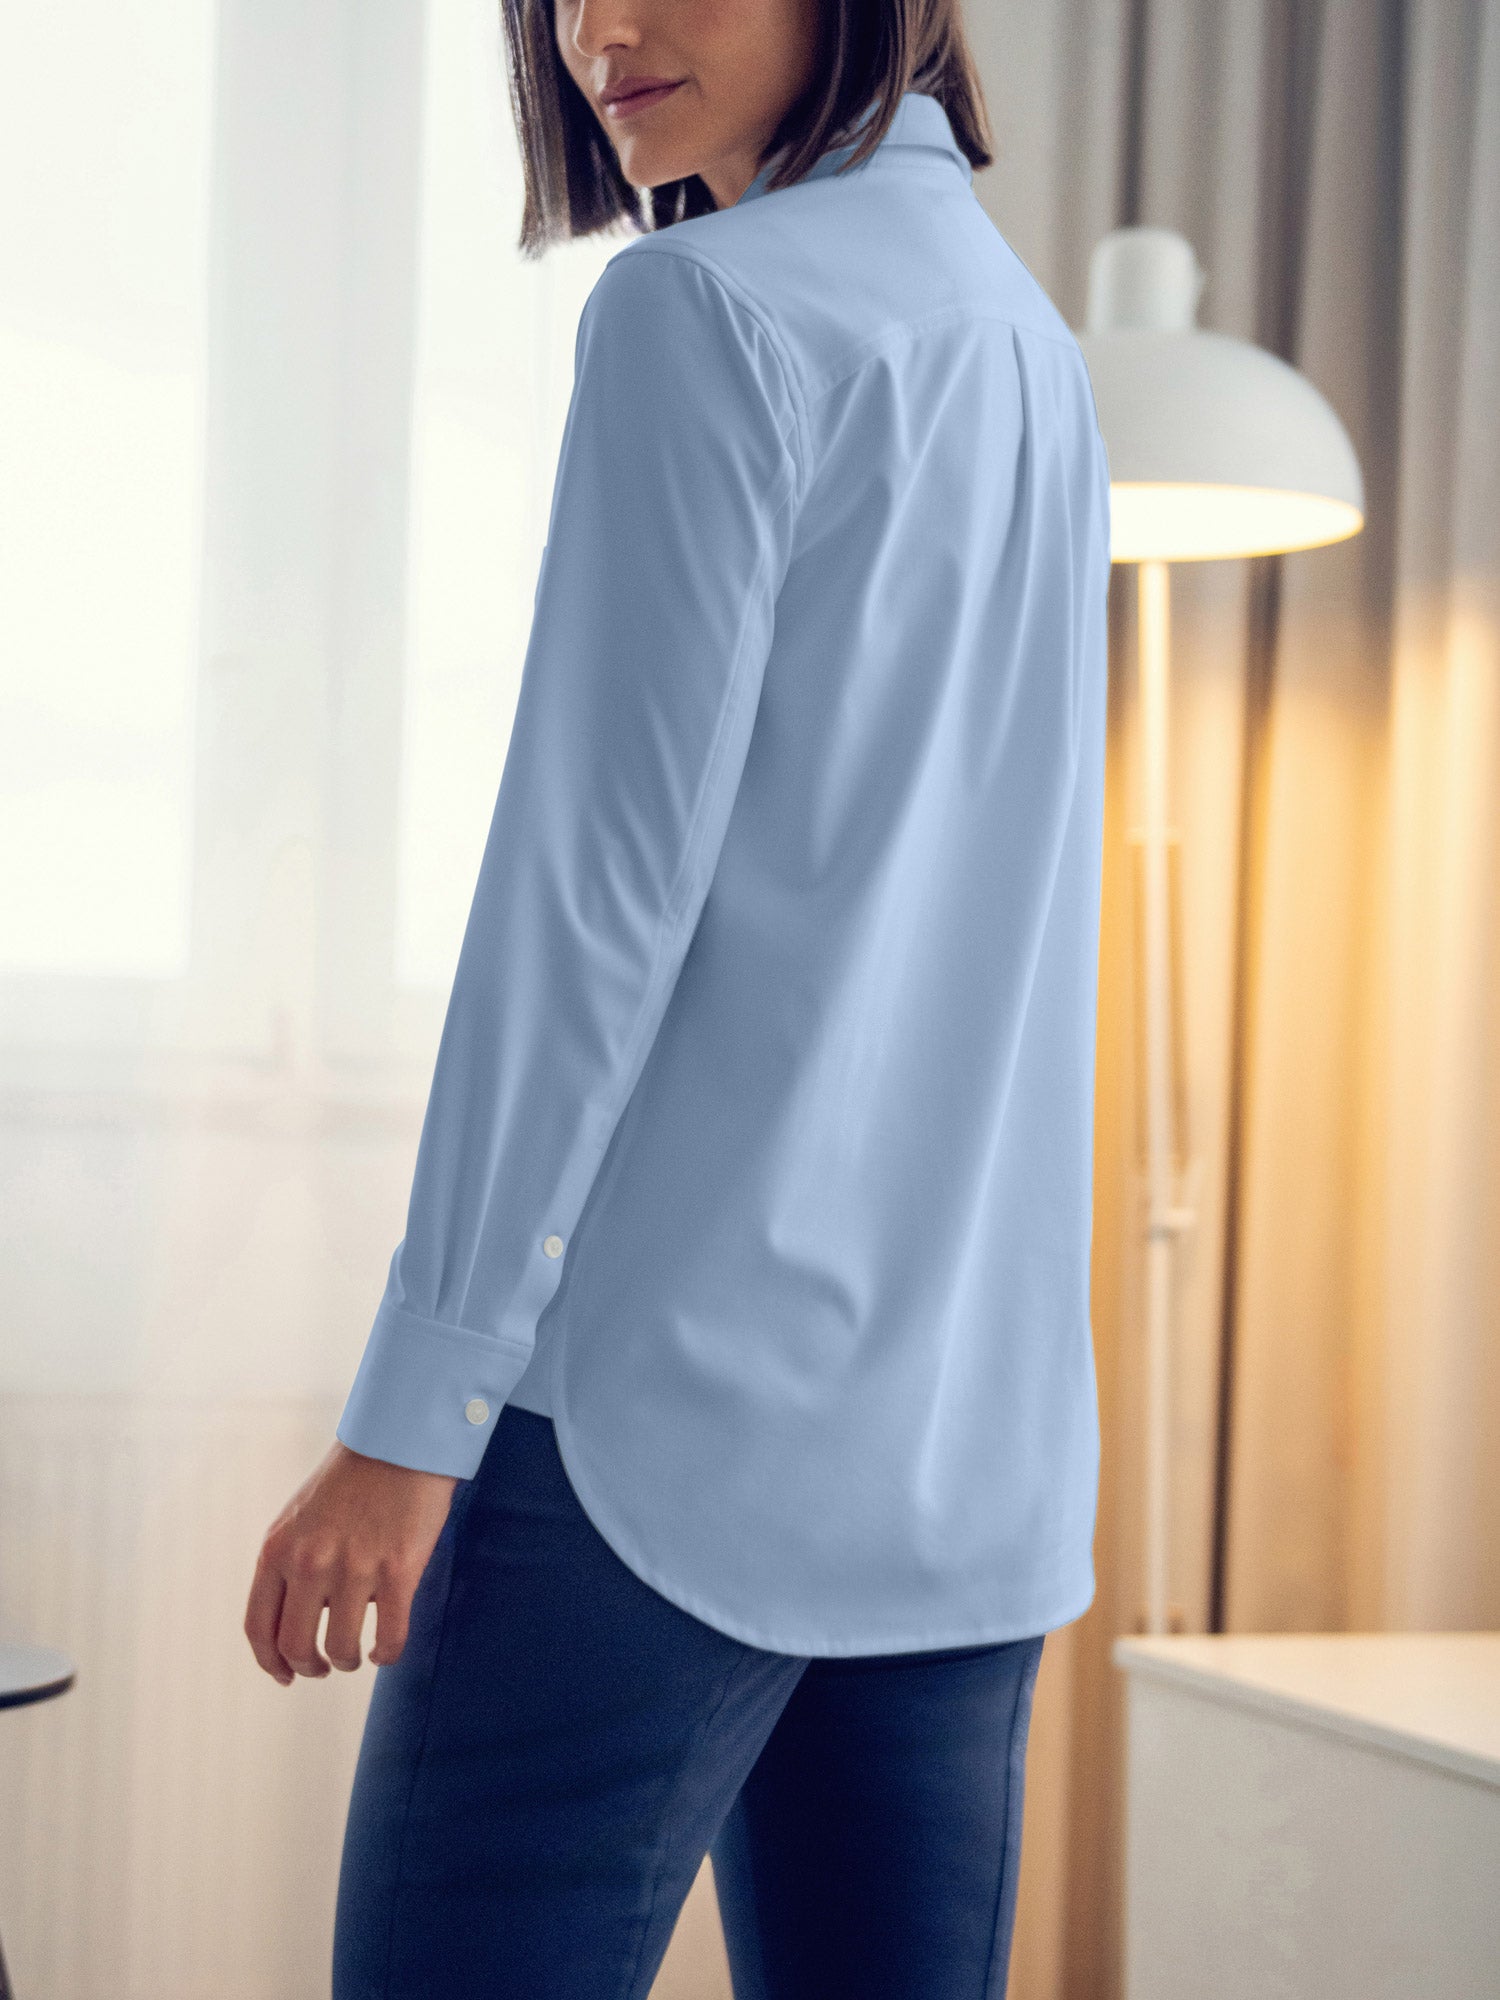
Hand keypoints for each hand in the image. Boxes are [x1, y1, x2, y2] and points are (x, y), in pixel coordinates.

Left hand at [244, 1439, 460, 1684]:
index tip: (283, 1674)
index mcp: (278, 1549)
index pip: (258, 1627)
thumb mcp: (300, 1516)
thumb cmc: (352, 1477)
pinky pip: (389, 1636)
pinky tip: (385, 1648)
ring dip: (347, 1661)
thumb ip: (289, 1562)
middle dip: (309, 1667)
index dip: (269, 1661)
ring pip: (341, 1648)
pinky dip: (386, 1653)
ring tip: (357, 1655)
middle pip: (295, 1646)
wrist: (400, 1440)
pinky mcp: (398, 1571)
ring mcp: (354, 1569)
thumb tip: (295, 1615)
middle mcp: (309, 1563)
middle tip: (322, 1668)